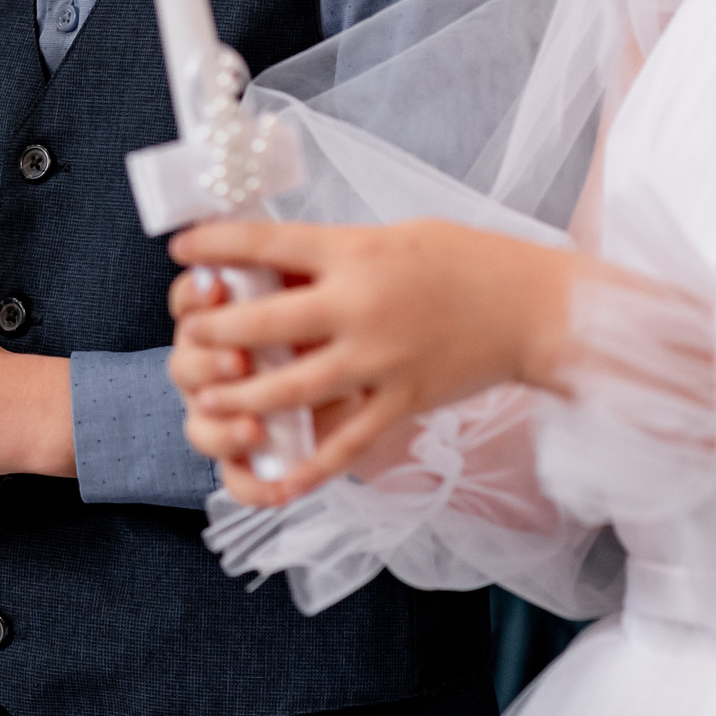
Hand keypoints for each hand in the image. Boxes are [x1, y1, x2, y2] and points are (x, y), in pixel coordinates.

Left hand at [165, 218, 575, 506]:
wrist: (536, 308)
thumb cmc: (465, 261)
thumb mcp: (392, 236)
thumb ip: (336, 256)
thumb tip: (277, 266)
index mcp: (355, 251)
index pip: (266, 242)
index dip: (214, 244)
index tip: (179, 248)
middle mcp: (361, 304)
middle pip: (265, 320)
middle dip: (215, 330)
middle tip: (187, 335)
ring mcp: (381, 358)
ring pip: (293, 386)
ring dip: (243, 397)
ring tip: (206, 401)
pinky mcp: (404, 400)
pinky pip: (348, 440)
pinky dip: (310, 465)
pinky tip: (277, 479)